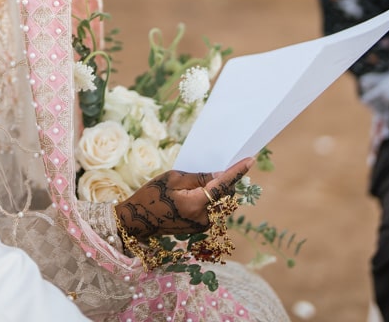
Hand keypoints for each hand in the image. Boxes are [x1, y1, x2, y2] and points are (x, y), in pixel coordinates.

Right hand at [114, 158, 252, 238]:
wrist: (138, 221)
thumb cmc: (152, 195)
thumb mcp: (174, 179)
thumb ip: (199, 177)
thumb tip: (219, 175)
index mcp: (195, 204)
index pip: (222, 185)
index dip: (237, 172)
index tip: (250, 160)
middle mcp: (204, 218)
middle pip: (226, 196)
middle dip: (226, 182)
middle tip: (216, 169)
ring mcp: (203, 225)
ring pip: (221, 204)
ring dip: (218, 191)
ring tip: (201, 183)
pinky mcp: (200, 228)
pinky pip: (213, 210)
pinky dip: (211, 199)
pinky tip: (198, 193)